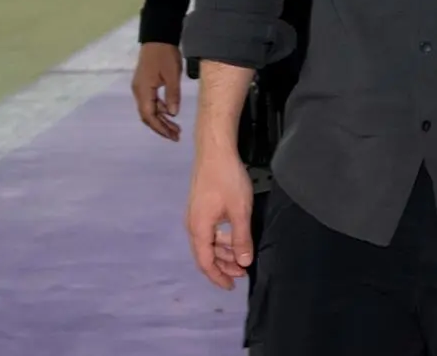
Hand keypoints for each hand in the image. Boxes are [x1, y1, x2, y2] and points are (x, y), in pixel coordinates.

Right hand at [132, 43, 183, 140]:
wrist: (158, 37)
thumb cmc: (166, 55)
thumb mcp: (173, 75)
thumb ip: (172, 95)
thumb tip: (173, 114)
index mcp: (143, 91)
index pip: (149, 116)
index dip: (160, 128)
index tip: (173, 136)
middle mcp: (138, 92)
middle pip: (147, 116)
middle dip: (161, 127)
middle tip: (176, 136)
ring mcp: (141, 88)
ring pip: (149, 109)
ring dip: (162, 119)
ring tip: (176, 128)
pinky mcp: (145, 84)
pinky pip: (151, 102)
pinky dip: (161, 109)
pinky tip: (171, 112)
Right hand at [185, 147, 253, 289]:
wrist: (215, 151)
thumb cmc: (227, 179)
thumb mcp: (240, 211)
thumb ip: (241, 238)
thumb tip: (243, 262)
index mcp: (198, 229)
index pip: (205, 262)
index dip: (218, 276)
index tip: (231, 286)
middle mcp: (192, 225)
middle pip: (206, 254)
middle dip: (224, 265)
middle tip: (242, 272)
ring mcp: (195, 215)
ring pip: (209, 242)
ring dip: (224, 251)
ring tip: (242, 257)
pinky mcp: (201, 206)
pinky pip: (210, 230)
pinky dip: (222, 238)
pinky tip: (235, 237)